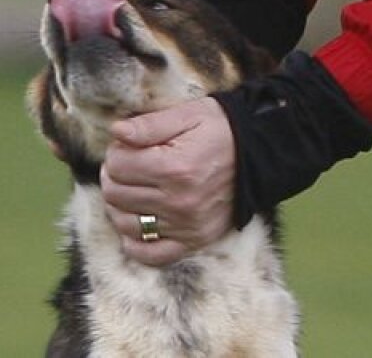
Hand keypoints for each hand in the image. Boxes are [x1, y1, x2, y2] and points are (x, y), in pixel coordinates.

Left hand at [100, 96, 235, 265]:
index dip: (115, 152)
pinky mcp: (194, 241)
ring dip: (120, 205)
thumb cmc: (219, 128)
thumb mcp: (187, 115)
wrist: (257, 153)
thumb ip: (149, 125)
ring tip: (131, 188)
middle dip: (114, 176)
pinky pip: (151, 255)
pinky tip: (137, 222)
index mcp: (174, 168)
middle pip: (117, 195)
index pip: (118, 166)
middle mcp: (178, 202)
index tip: (125, 145)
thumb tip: (116, 131)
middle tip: (126, 164)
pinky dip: (135, 242)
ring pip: (126, 224)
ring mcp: (186, 226)